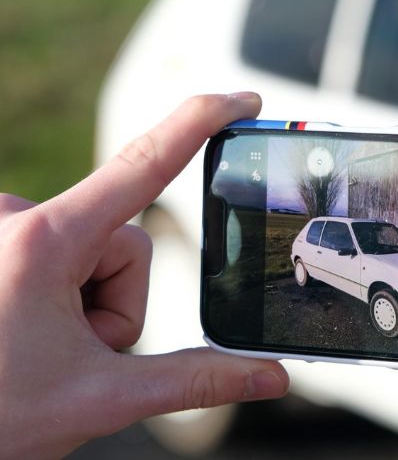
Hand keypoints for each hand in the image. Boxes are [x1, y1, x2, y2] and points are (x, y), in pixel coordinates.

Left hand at [0, 93, 288, 457]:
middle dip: (118, 303)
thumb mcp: (102, 397)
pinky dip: (64, 291)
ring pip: (94, 251)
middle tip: (73, 353)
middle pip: (124, 244)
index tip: (240, 100)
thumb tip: (270, 374)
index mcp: (44, 243)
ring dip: (90, 302)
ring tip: (44, 346)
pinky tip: (27, 330)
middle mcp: (13, 219)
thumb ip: (196, 379)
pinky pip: (61, 249)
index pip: (145, 164)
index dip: (200, 124)